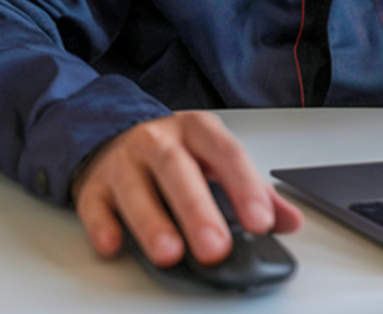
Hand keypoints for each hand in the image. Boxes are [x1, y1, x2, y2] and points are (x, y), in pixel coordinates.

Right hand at [71, 110, 302, 267]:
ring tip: (169, 253)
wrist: (114, 138)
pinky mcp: (92, 185)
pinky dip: (103, 226)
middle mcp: (157, 141)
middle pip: (177, 170)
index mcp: (196, 131)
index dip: (244, 187)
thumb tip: (290, 221)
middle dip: (197, 210)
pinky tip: (114, 244)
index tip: (260, 222)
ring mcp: (122, 162)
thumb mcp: (215, 161)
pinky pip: (94, 204)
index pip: (225, 153)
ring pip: (135, 188)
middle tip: (215, 248)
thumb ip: (253, 192)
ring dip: (152, 222)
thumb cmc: (174, 155)